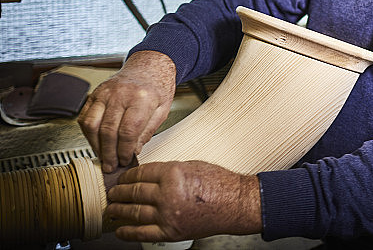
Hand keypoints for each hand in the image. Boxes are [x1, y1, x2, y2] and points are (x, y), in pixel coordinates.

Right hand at [78, 51, 176, 172]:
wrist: (148, 66)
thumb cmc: (157, 87)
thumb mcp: (163, 109)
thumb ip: (148, 131)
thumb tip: (133, 151)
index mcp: (142, 98)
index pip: (128, 131)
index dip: (124, 150)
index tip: (125, 160)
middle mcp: (120, 94)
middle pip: (108, 130)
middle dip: (109, 153)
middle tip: (111, 165)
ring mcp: (105, 92)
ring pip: (92, 124)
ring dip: (95, 145)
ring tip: (103, 157)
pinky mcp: (95, 93)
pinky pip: (85, 117)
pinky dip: (88, 133)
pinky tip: (96, 142)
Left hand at [106, 160, 261, 241]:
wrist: (235, 204)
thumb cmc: (219, 184)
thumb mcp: (192, 166)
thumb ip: (169, 170)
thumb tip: (149, 176)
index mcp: (173, 173)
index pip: (140, 173)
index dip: (127, 175)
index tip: (122, 177)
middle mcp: (168, 193)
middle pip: (133, 192)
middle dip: (118, 192)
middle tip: (111, 192)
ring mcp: (168, 214)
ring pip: (133, 211)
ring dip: (118, 210)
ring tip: (112, 209)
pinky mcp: (170, 231)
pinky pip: (142, 232)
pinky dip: (127, 232)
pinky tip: (120, 229)